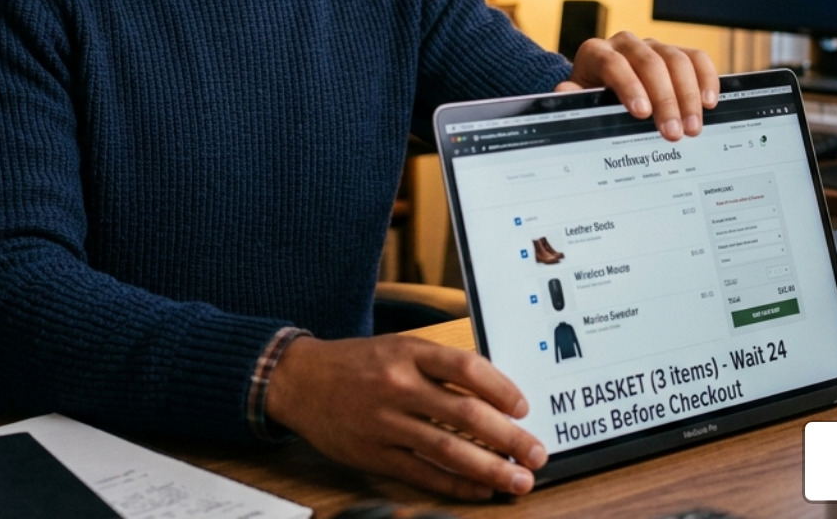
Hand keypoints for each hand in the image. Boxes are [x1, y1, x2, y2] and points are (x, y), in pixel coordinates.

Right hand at [265, 334, 546, 499]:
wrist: (300, 380)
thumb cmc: (356, 363)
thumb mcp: (398, 347)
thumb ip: (438, 366)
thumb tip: (493, 395)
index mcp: (408, 352)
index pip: (467, 368)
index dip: (502, 389)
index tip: (524, 408)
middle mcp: (399, 385)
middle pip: (466, 413)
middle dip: (509, 438)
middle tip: (536, 453)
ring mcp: (385, 422)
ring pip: (448, 448)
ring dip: (490, 468)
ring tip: (518, 480)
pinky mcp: (374, 453)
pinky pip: (423, 473)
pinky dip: (456, 485)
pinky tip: (480, 489)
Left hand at [556, 30, 718, 140]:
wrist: (602, 88)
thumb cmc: (591, 99)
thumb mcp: (578, 102)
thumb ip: (571, 99)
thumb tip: (563, 94)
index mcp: (596, 52)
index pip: (613, 63)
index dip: (629, 87)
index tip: (643, 113)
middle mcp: (625, 44)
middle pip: (650, 63)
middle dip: (665, 99)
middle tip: (673, 132)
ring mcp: (652, 46)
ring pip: (676, 59)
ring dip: (688, 95)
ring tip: (693, 126)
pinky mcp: (675, 53)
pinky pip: (696, 58)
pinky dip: (706, 78)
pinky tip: (710, 102)